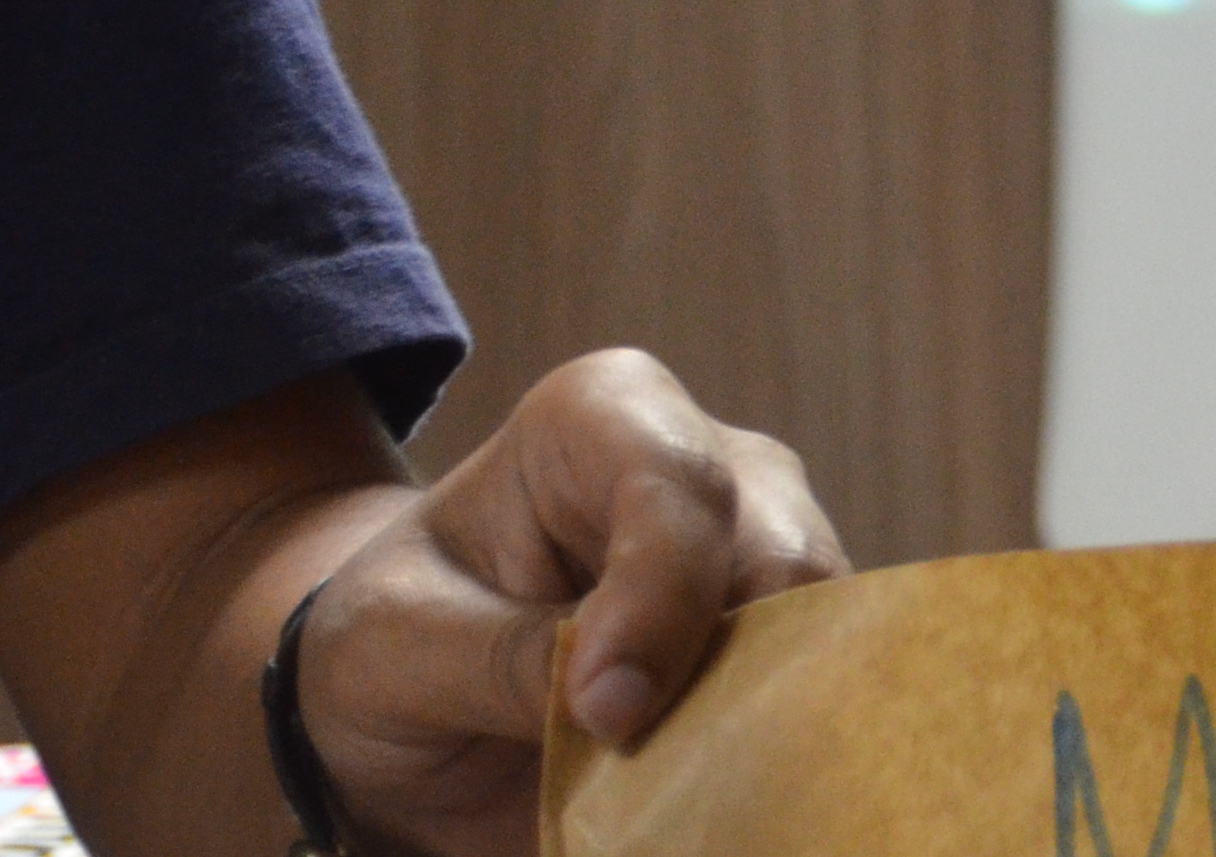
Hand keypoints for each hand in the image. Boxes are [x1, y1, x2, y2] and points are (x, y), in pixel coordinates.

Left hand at [294, 348, 841, 852]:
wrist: (405, 709)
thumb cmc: (391, 640)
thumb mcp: (392, 647)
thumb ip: (504, 659)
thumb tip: (626, 708)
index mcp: (604, 418)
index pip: (678, 485)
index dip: (659, 600)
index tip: (602, 714)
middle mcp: (715, 468)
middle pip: (785, 559)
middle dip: (730, 671)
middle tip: (646, 766)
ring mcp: (766, 556)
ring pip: (824, 639)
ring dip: (752, 726)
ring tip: (665, 788)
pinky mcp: (788, 645)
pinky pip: (818, 700)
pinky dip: (766, 758)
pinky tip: (697, 797)